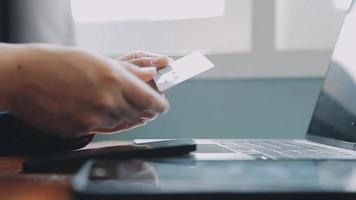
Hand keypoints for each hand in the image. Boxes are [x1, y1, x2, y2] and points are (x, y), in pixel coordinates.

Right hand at [3, 44, 168, 137]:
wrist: (23, 77)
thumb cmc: (57, 62)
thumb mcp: (97, 60)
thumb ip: (129, 72)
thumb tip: (152, 75)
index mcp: (115, 79)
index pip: (151, 101)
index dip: (160, 105)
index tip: (161, 105)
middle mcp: (108, 101)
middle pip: (138, 114)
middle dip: (139, 108)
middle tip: (132, 98)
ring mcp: (94, 118)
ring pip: (120, 122)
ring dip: (118, 113)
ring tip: (102, 98)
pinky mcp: (81, 130)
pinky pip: (101, 129)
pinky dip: (101, 120)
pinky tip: (89, 106)